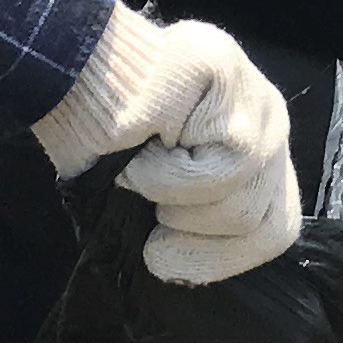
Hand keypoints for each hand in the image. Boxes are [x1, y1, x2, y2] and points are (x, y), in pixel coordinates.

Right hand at [29, 8, 301, 282]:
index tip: (165, 255)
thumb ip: (195, 220)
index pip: (276, 226)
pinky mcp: (230, 80)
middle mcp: (270, 120)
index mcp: (260, 150)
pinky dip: (162, 175)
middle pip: (265, 222)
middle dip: (195, 238)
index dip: (223, 258)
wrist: (66, 73)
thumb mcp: (161, 195)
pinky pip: (214, 170)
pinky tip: (144, 141)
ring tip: (143, 163)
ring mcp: (255, 96)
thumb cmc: (102, 139)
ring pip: (239, 201)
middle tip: (151, 208)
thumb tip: (189, 269)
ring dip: (172, 199)